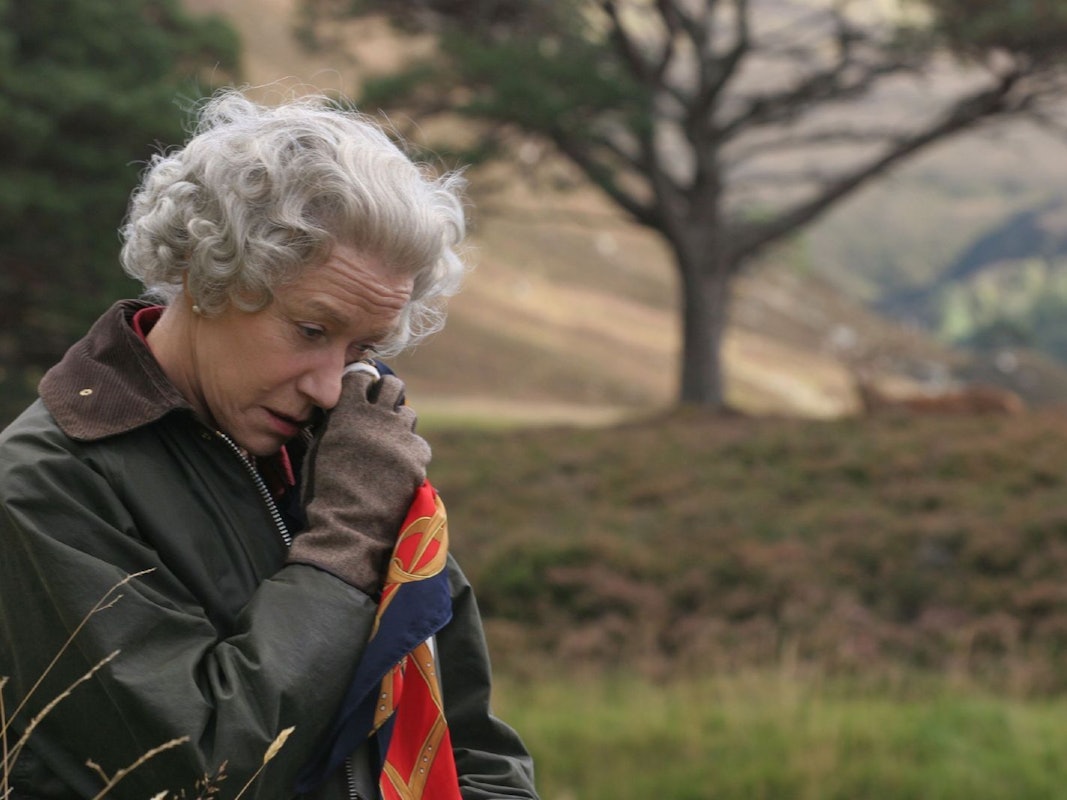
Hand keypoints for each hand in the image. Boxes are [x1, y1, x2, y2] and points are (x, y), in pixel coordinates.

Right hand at [287, 369, 431, 593]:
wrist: (349, 525)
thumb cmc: (324, 491)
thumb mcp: (320, 449)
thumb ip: (335, 423)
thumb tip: (343, 409)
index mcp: (348, 412)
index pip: (361, 376)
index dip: (362, 384)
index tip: (363, 391)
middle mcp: (377, 416)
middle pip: (393, 386)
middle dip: (389, 394)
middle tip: (382, 410)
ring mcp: (400, 435)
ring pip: (408, 414)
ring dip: (399, 425)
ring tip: (388, 446)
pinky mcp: (418, 455)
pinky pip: (419, 444)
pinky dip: (411, 453)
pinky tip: (400, 470)